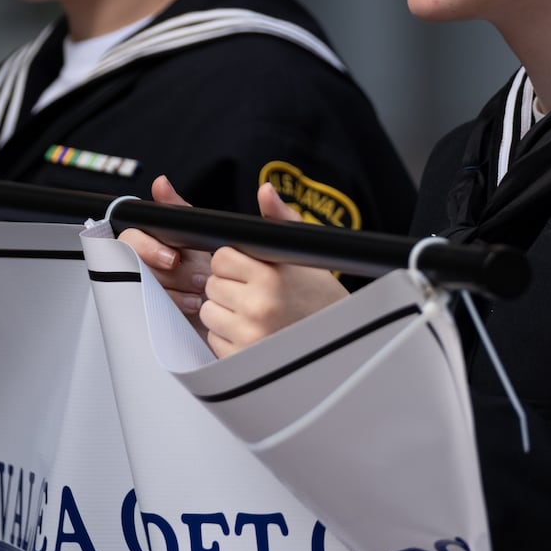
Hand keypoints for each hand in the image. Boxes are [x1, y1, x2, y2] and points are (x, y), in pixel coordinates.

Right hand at [119, 176, 214, 336]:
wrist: (223, 301)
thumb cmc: (204, 265)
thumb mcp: (195, 232)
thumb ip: (176, 208)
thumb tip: (160, 183)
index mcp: (147, 241)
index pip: (131, 238)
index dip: (148, 248)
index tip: (173, 257)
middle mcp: (141, 263)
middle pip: (136, 265)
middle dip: (169, 272)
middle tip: (193, 276)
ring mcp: (144, 288)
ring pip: (145, 288)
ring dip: (176, 289)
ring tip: (199, 288)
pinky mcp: (151, 309)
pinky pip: (152, 308)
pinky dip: (177, 305)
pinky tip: (193, 303)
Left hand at [202, 183, 348, 357]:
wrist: (342, 343)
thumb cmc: (321, 298)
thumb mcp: (304, 255)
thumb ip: (280, 220)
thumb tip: (265, 190)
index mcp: (271, 277)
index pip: (221, 258)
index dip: (234, 262)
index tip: (252, 269)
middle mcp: (258, 307)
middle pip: (212, 284)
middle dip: (229, 286)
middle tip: (257, 292)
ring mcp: (249, 337)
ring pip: (208, 312)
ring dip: (225, 311)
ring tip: (255, 312)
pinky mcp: (242, 360)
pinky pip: (214, 339)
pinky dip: (228, 336)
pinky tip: (254, 332)